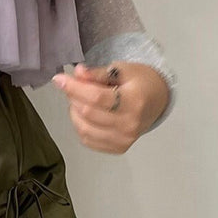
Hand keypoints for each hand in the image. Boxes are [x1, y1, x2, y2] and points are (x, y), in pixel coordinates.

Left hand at [50, 61, 169, 153]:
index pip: (96, 97)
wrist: (158, 101)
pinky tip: (84, 114)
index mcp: (134, 101)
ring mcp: (124, 139)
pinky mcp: (119, 148)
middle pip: (88, 113)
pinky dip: (80, 126)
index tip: (59, 79)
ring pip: (84, 129)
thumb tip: (77, 73)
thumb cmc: (140, 82)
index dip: (74, 88)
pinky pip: (88, 140)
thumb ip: (98, 73)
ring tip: (78, 99)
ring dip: (74, 112)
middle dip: (73, 97)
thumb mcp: (123, 69)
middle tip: (71, 86)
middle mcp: (130, 124)